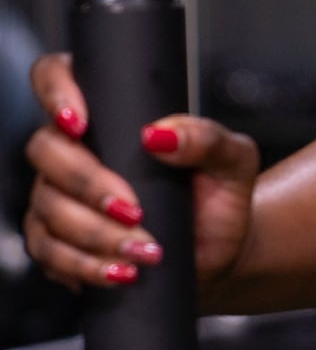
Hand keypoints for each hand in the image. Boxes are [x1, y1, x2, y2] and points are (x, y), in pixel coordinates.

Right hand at [24, 53, 260, 292]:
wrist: (221, 251)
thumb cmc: (221, 197)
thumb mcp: (233, 162)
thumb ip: (207, 138)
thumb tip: (159, 134)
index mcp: (110, 115)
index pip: (58, 77)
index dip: (55, 91)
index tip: (80, 123)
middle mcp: (75, 151)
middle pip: (47, 151)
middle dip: (89, 186)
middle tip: (136, 211)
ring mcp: (58, 196)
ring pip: (48, 207)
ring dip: (96, 234)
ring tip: (145, 250)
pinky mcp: (57, 242)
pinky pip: (49, 253)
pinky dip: (86, 265)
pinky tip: (120, 272)